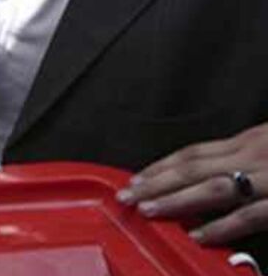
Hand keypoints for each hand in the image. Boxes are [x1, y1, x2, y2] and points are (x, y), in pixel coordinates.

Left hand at [119, 122, 267, 244]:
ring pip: (213, 189)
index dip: (161, 167)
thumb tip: (218, 170)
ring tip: (148, 210)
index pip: (194, 154)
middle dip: (156, 183)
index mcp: (248, 142)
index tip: (136, 180)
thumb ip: (244, 156)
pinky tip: (197, 236)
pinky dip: (222, 226)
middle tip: (127, 196)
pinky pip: (250, 215)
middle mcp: (251, 156)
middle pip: (193, 169)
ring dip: (177, 200)